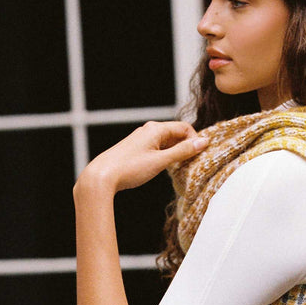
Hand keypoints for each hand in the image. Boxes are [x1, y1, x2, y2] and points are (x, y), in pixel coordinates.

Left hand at [76, 121, 207, 194]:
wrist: (102, 176)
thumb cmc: (130, 168)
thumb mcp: (161, 161)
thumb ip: (183, 151)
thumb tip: (203, 142)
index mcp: (156, 129)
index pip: (184, 128)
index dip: (195, 140)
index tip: (201, 155)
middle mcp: (149, 130)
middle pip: (176, 134)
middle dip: (187, 146)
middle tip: (193, 163)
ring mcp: (142, 139)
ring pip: (167, 142)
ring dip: (176, 152)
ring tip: (180, 168)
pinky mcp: (136, 149)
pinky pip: (157, 148)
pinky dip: (165, 156)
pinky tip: (165, 168)